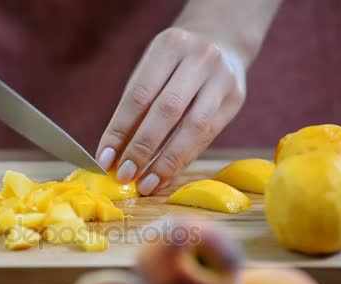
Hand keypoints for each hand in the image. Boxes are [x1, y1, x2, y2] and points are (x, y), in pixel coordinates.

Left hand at [96, 27, 246, 195]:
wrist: (221, 42)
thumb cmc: (173, 64)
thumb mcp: (150, 71)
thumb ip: (133, 109)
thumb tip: (112, 154)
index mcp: (170, 46)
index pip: (139, 95)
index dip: (120, 130)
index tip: (105, 159)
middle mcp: (200, 59)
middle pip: (167, 110)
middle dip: (142, 148)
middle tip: (124, 175)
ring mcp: (222, 78)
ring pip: (193, 128)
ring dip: (166, 162)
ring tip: (146, 184)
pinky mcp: (235, 99)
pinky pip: (207, 137)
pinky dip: (183, 160)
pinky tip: (166, 176)